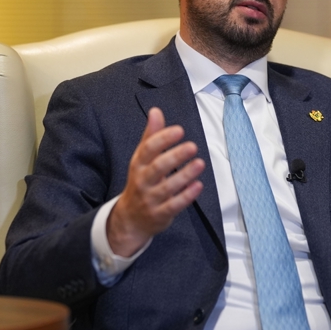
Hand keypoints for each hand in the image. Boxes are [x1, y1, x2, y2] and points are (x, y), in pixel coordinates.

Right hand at [107, 107, 204, 256]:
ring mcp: (150, 199)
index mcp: (138, 164)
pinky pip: (174, 205)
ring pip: (168, 187)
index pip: (148, 149)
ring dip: (185, 175)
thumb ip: (151, 136)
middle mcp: (142, 181)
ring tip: (200, 163)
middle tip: (193, 146)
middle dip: (175, 156)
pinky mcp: (160, 214)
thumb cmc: (141, 181)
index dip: (163, 138)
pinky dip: (186, 196)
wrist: (130, 219)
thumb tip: (156, 110)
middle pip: (157, 167)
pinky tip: (198, 185)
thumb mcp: (142, 159)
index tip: (179, 130)